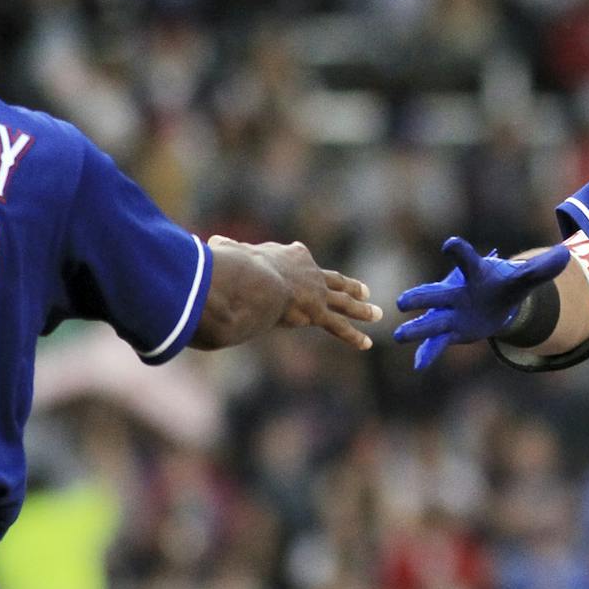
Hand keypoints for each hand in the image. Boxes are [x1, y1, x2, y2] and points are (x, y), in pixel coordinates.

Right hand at [211, 236, 381, 349]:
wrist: (253, 281)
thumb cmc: (236, 267)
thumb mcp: (228, 252)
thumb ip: (224, 249)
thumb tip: (212, 245)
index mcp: (288, 255)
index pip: (299, 255)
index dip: (299, 257)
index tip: (299, 252)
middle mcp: (309, 271)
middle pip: (333, 279)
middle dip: (348, 285)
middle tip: (364, 289)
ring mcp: (317, 292)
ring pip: (344, 301)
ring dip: (361, 309)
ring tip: (377, 313)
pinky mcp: (318, 313)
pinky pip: (339, 327)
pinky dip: (353, 336)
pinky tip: (367, 344)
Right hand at [393, 236, 570, 368]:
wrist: (497, 301)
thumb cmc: (507, 284)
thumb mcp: (526, 279)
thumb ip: (542, 269)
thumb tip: (567, 255)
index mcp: (473, 272)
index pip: (464, 258)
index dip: (458, 250)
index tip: (449, 246)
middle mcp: (456, 292)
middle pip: (436, 293)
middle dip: (420, 297)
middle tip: (402, 301)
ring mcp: (451, 312)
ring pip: (432, 320)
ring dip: (417, 328)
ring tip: (400, 335)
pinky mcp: (451, 330)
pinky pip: (437, 343)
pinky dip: (428, 353)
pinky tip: (418, 365)